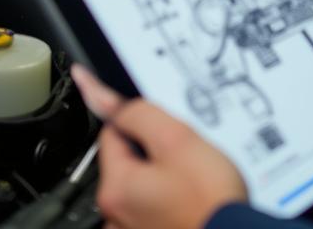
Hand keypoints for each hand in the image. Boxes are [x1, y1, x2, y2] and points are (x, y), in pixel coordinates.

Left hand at [71, 66, 247, 228]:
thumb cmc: (209, 199)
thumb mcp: (176, 140)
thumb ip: (139, 115)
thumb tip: (103, 97)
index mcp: (116, 188)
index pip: (112, 131)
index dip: (139, 118)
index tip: (157, 116)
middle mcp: (116, 215)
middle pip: (130, 159)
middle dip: (157, 148)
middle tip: (187, 148)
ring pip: (146, 182)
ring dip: (166, 173)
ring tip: (196, 173)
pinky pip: (157, 204)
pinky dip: (173, 195)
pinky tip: (196, 193)